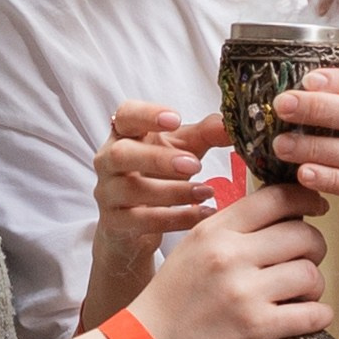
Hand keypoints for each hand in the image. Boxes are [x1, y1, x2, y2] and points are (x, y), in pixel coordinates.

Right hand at [92, 103, 228, 264]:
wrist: (134, 223)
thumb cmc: (158, 174)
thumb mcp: (184, 149)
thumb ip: (207, 134)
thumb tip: (231, 125)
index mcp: (124, 134)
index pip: (125, 115)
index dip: (147, 115)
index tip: (175, 119)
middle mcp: (109, 160)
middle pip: (122, 154)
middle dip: (158, 159)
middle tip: (194, 164)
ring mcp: (107, 193)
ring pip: (130, 190)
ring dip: (172, 191)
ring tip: (206, 192)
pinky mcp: (115, 223)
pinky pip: (142, 221)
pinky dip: (176, 219)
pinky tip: (203, 214)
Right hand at [126, 183, 330, 338]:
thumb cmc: (172, 300)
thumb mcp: (194, 248)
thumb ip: (233, 229)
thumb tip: (282, 215)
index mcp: (215, 231)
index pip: (277, 198)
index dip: (307, 199)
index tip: (317, 207)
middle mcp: (230, 255)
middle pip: (303, 235)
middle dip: (314, 248)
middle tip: (306, 261)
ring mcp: (244, 292)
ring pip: (311, 274)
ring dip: (314, 287)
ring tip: (300, 296)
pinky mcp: (257, 328)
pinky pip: (313, 313)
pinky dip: (318, 316)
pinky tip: (306, 318)